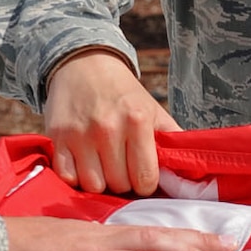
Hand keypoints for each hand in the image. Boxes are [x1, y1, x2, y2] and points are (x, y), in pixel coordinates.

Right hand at [43, 49, 179, 195]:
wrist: (83, 64)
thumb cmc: (123, 93)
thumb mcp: (152, 109)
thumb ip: (172, 138)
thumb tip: (193, 170)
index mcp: (138, 121)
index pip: (146, 179)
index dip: (146, 184)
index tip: (141, 176)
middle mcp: (108, 129)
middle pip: (119, 185)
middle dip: (123, 183)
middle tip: (121, 168)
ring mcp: (80, 134)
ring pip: (93, 186)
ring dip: (99, 182)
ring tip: (102, 167)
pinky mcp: (57, 137)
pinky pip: (68, 177)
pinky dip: (75, 177)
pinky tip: (82, 164)